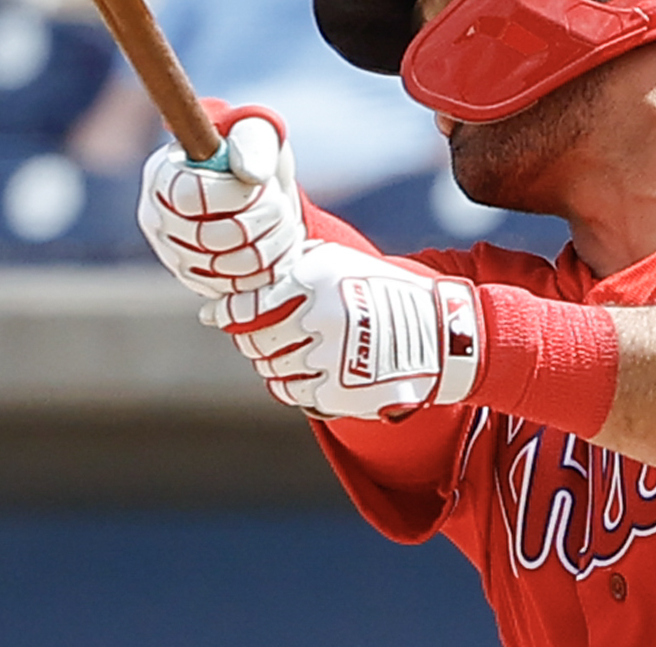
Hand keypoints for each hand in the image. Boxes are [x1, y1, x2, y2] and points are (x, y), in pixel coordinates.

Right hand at [138, 102, 304, 301]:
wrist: (261, 189)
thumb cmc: (253, 152)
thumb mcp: (258, 131)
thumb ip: (253, 143)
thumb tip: (250, 176)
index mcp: (162, 174)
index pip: (190, 198)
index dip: (233, 196)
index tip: (260, 184)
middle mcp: (157, 218)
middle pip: (210, 237)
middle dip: (260, 220)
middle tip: (278, 203)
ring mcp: (172, 254)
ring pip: (226, 266)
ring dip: (269, 245)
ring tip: (281, 223)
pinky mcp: (195, 280)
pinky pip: (232, 288)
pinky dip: (264, 271)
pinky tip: (274, 247)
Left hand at [218, 241, 484, 418]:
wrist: (439, 333)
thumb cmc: (378, 289)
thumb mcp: (337, 262)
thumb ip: (286, 270)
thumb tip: (223, 304)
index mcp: (317, 279)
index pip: (249, 306)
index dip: (227, 315)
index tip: (215, 317)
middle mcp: (322, 317)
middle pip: (255, 340)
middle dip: (251, 338)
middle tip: (260, 332)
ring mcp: (332, 357)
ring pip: (271, 368)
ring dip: (272, 360)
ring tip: (291, 348)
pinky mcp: (342, 390)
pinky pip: (292, 393)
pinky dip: (288, 383)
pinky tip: (303, 369)